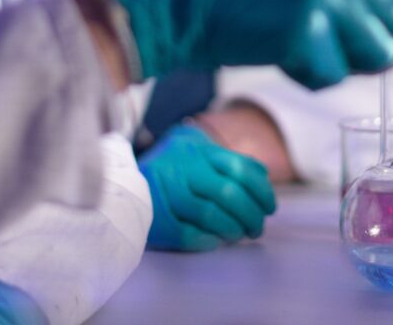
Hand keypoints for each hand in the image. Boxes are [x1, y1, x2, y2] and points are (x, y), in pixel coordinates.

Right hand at [114, 0, 392, 88]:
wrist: (191, 4)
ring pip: (377, 55)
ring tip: (308, 51)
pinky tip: (282, 56)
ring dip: (345, 65)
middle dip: (373, 49)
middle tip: (334, 49)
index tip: (387, 37)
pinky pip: (334, 77)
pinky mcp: (303, 31)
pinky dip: (310, 77)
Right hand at [140, 124, 276, 251]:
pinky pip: (189, 234)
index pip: (239, 168)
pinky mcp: (156, 219)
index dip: (261, 191)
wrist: (121, 180)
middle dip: (251, 215)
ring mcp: (167, 193)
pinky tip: (216, 241)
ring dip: (232, 230)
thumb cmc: (172, 169)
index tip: (270, 208)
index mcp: (197, 151)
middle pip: (229, 194)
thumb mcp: (197, 153)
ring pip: (210, 215)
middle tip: (257, 229)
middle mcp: (183, 168)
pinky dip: (208, 241)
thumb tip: (263, 176)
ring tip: (238, 235)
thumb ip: (229, 161)